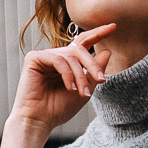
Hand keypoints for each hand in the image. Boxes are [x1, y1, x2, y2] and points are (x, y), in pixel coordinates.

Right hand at [2, 24, 114, 147]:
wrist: (39, 121)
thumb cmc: (58, 109)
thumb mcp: (85, 89)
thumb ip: (95, 72)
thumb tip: (107, 51)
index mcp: (67, 62)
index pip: (83, 42)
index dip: (98, 33)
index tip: (114, 26)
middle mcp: (55, 56)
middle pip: (80, 49)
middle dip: (93, 64)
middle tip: (102, 79)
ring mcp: (44, 56)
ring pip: (70, 56)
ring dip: (80, 75)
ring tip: (82, 93)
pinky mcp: (34, 58)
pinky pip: (57, 59)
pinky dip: (67, 74)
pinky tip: (70, 88)